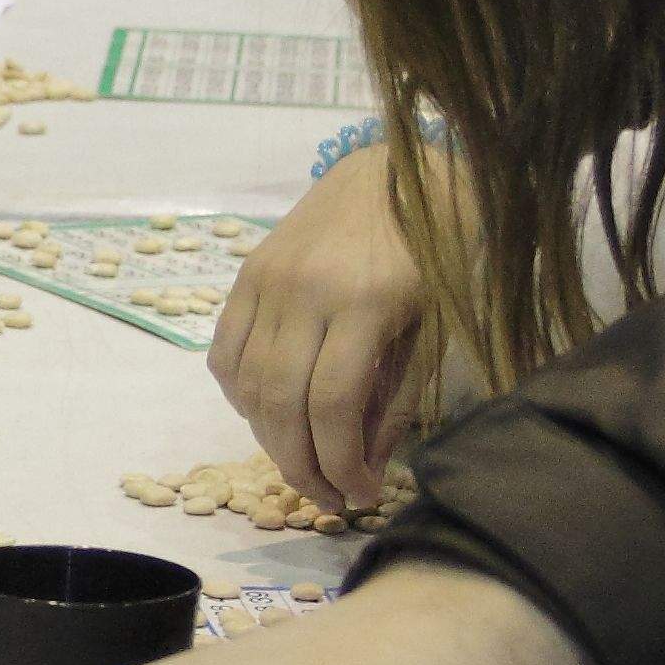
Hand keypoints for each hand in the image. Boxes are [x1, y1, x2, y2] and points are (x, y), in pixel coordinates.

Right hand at [210, 137, 434, 510]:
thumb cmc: (439, 245)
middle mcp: (306, 290)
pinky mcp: (248, 272)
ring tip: (302, 463)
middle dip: (301, 466)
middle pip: (282, 403)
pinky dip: (240, 395)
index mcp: (367, 301)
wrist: (398, 166)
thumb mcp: (438, 322)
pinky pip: (225, 351)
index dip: (342, 464)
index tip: (360, 496)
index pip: (334, 406)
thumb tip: (366, 467)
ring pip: (247, 384)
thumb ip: (399, 395)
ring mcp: (268, 279)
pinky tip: (269, 415)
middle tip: (326, 498)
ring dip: (269, 439)